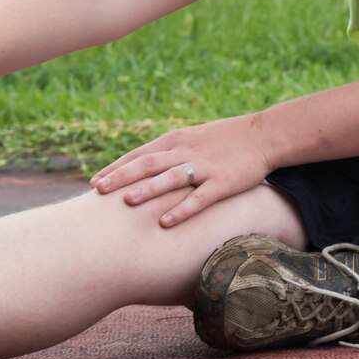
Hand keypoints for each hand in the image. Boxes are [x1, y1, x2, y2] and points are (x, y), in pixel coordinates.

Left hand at [89, 111, 275, 227]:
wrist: (264, 135)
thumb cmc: (226, 140)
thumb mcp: (193, 139)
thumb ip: (169, 152)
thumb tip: (145, 169)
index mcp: (175, 140)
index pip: (138, 154)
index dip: (116, 168)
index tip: (94, 182)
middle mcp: (185, 151)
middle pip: (147, 164)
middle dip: (120, 177)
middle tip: (97, 191)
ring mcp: (205, 167)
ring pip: (170, 178)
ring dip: (147, 189)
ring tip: (126, 202)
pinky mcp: (223, 182)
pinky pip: (200, 198)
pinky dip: (182, 209)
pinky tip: (166, 223)